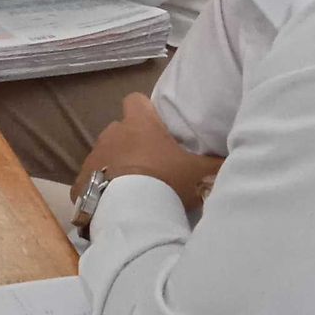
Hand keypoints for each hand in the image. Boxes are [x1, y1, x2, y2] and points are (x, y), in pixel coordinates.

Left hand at [72, 93, 222, 220]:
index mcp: (139, 125)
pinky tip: (114, 203)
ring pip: (105, 154)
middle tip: (151, 164)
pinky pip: (90, 179)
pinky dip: (100, 188)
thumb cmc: (166, 182)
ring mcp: (93, 156)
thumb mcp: (200, 174)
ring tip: (133, 188)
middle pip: (121, 130)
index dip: (145, 111)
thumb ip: (217, 164)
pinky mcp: (79, 181)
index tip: (157, 126)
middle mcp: (112, 134)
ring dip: (116, 165)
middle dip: (132, 142)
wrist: (131, 213)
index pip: (135, 101)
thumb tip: (235, 158)